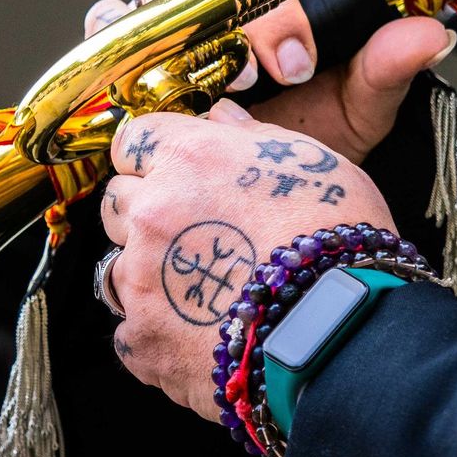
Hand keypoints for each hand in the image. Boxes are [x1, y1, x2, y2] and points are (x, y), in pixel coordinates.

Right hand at [83, 0, 454, 163]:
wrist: (263, 201)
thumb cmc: (315, 134)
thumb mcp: (362, 106)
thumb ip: (390, 65)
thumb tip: (431, 31)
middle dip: (259, 5)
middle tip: (290, 63)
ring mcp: (177, 7)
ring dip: (201, 27)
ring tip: (233, 85)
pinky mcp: (134, 45)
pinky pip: (114, 20)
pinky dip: (126, 38)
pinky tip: (154, 76)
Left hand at [99, 104, 395, 418]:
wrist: (339, 330)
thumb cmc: (337, 241)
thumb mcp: (311, 163)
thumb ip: (251, 137)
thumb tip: (221, 118)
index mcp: (190, 158)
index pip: (134, 140)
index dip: (154, 158)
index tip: (173, 173)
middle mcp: (153, 211)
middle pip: (118, 200)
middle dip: (147, 213)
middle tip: (196, 236)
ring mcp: (141, 277)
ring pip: (117, 265)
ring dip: (149, 273)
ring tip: (205, 291)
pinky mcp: (143, 338)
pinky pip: (132, 329)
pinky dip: (159, 331)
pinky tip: (201, 335)